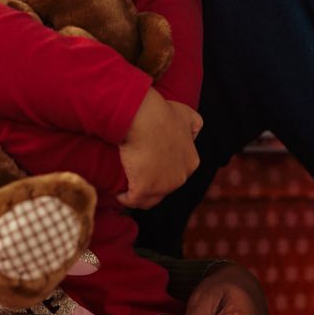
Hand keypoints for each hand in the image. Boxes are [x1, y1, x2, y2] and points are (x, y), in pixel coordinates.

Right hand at [117, 89, 201, 209]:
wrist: (143, 117)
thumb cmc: (162, 113)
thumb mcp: (186, 115)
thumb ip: (194, 125)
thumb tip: (195, 132)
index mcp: (191, 162)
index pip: (176, 174)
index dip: (162, 172)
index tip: (148, 167)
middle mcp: (180, 178)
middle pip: (164, 188)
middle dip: (151, 185)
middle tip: (136, 178)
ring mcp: (163, 186)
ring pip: (149, 200)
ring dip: (139, 196)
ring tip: (127, 190)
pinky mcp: (143, 189)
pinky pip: (132, 201)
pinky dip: (125, 199)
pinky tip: (119, 194)